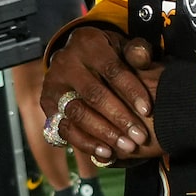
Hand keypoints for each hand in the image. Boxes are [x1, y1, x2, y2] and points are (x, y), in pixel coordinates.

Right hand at [42, 26, 155, 164]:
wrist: (79, 59)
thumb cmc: (110, 55)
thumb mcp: (124, 47)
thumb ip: (137, 52)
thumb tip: (143, 58)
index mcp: (88, 42)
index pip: (111, 68)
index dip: (131, 90)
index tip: (148, 110)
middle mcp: (66, 61)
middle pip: (93, 93)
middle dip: (119, 117)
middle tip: (139, 137)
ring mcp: (53, 83)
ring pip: (77, 113)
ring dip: (103, 133)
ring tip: (126, 147)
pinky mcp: (46, 103)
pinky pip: (64, 128)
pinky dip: (85, 143)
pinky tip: (105, 153)